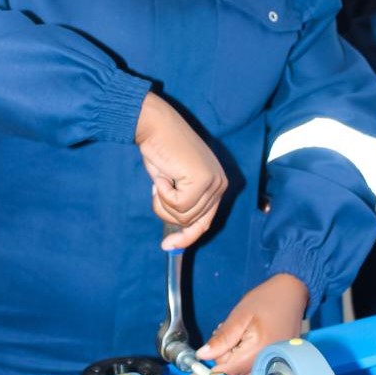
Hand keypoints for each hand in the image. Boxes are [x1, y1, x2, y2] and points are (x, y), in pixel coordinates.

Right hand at [135, 92, 227, 248]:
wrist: (154, 127)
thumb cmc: (160, 152)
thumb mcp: (173, 185)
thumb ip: (181, 207)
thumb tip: (175, 242)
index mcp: (217, 185)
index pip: (204, 222)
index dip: (185, 237)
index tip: (167, 247)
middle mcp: (221, 184)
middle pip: (192, 222)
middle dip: (168, 211)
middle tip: (157, 189)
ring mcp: (214, 182)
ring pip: (183, 216)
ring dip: (163, 201)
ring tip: (160, 179)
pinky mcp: (203, 180)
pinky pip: (178, 205)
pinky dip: (163, 194)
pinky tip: (162, 176)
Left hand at [195, 273, 308, 374]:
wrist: (292, 292)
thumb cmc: (266, 299)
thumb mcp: (239, 316)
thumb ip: (222, 338)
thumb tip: (202, 356)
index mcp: (258, 351)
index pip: (227, 370)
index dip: (208, 374)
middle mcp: (267, 361)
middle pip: (234, 372)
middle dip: (222, 358)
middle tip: (221, 331)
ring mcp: (274, 361)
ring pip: (242, 370)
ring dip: (232, 357)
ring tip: (235, 332)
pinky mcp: (276, 359)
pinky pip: (252, 365)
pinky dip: (242, 356)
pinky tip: (243, 338)